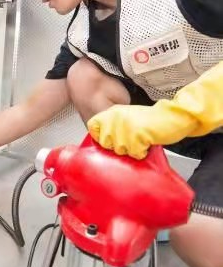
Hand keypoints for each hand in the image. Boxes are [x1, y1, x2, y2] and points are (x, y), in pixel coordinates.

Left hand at [88, 61, 222, 158]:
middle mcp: (115, 118)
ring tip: (141, 140)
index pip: (92, 126)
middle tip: (132, 139)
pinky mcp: (135, 136)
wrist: (173, 117)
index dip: (99, 136)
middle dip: (119, 146)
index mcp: (112, 112)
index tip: (110, 140)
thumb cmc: (152, 120)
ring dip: (132, 149)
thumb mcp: (127, 118)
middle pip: (106, 143)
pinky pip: (134, 153)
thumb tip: (102, 142)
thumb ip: (113, 127)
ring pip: (120, 150)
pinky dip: (142, 152)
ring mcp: (124, 127)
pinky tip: (147, 143)